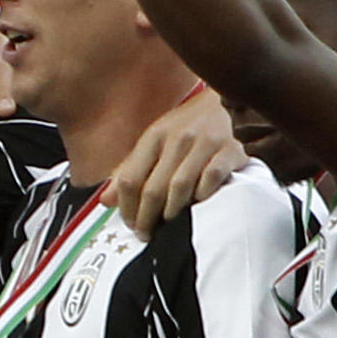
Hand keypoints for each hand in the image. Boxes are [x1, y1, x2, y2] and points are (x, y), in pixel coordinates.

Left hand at [98, 83, 246, 238]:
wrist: (223, 104)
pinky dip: (203, 196)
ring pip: (179, 186)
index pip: (129, 177)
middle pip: (153, 187)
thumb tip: (106, 200)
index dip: (126, 206)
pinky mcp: (230, 149)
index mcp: (153, 137)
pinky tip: (199, 205)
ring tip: (169, 225)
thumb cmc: (186, 128)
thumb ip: (131, 170)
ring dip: (172, 211)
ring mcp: (204, 143)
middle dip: (146, 217)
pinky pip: (212, 179)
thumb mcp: (154, 143)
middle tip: (147, 233)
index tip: (129, 223)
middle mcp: (176, 138)